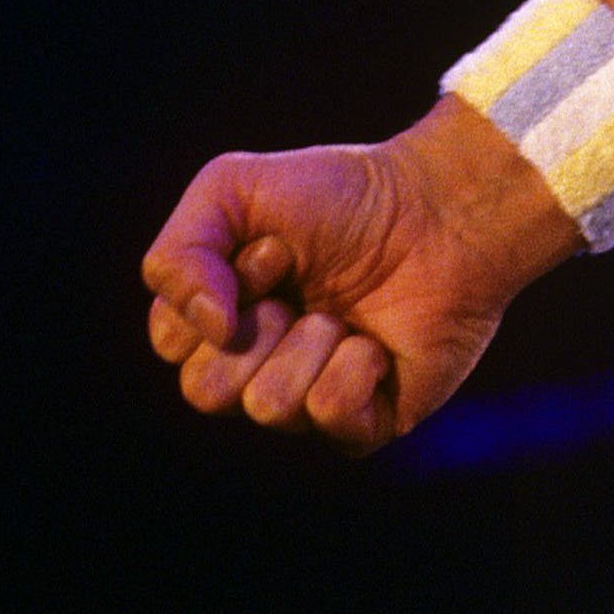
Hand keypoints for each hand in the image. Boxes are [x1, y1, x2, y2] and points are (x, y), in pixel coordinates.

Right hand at [142, 98, 580, 455]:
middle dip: (256, 328)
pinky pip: (329, 413)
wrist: (441, 210)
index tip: (273, 246)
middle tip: (304, 282)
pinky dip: (356, 365)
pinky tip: (379, 343)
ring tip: (346, 311)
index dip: (215, 292)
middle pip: (205, 392)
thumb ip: (178, 251)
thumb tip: (210, 330)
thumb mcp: (233, 188)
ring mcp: (309, 400)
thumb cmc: (344, 196)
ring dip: (310, 342)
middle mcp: (260, 366)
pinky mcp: (364, 425)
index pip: (172, 342)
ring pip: (267, 406)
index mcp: (223, 317)